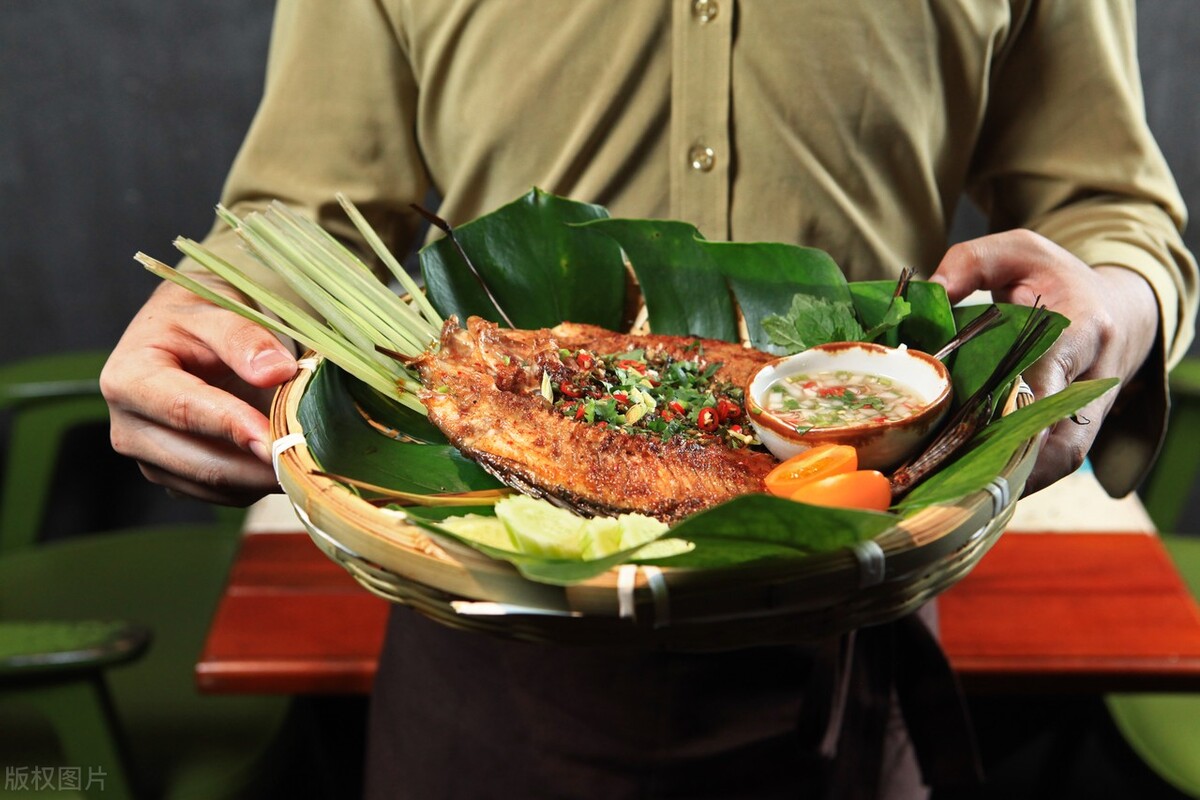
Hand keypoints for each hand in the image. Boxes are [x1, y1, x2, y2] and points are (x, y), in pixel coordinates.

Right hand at [100, 279, 297, 504]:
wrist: (186, 337)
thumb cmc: (199, 321)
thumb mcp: (217, 312)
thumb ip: (244, 338)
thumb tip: (276, 371)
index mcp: (129, 379)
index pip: (184, 410)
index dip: (232, 426)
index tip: (274, 439)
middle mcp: (129, 428)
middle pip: (200, 463)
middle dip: (256, 467)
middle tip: (307, 460)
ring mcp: (150, 460)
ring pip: (215, 487)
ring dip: (261, 479)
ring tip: (303, 458)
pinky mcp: (176, 479)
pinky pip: (222, 495)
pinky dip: (256, 484)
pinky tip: (282, 460)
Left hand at [930, 229, 1157, 494]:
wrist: (1115, 312)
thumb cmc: (1058, 281)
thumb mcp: (1020, 252)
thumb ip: (972, 262)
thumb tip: (927, 292)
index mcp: (1085, 329)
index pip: (1055, 371)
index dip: (1019, 400)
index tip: (980, 418)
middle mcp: (1096, 380)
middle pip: (1062, 435)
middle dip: (1009, 457)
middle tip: (950, 470)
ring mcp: (1089, 415)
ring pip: (1058, 461)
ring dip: (1008, 477)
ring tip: (949, 487)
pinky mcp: (1075, 435)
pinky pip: (1048, 467)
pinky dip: (1011, 478)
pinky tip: (964, 485)